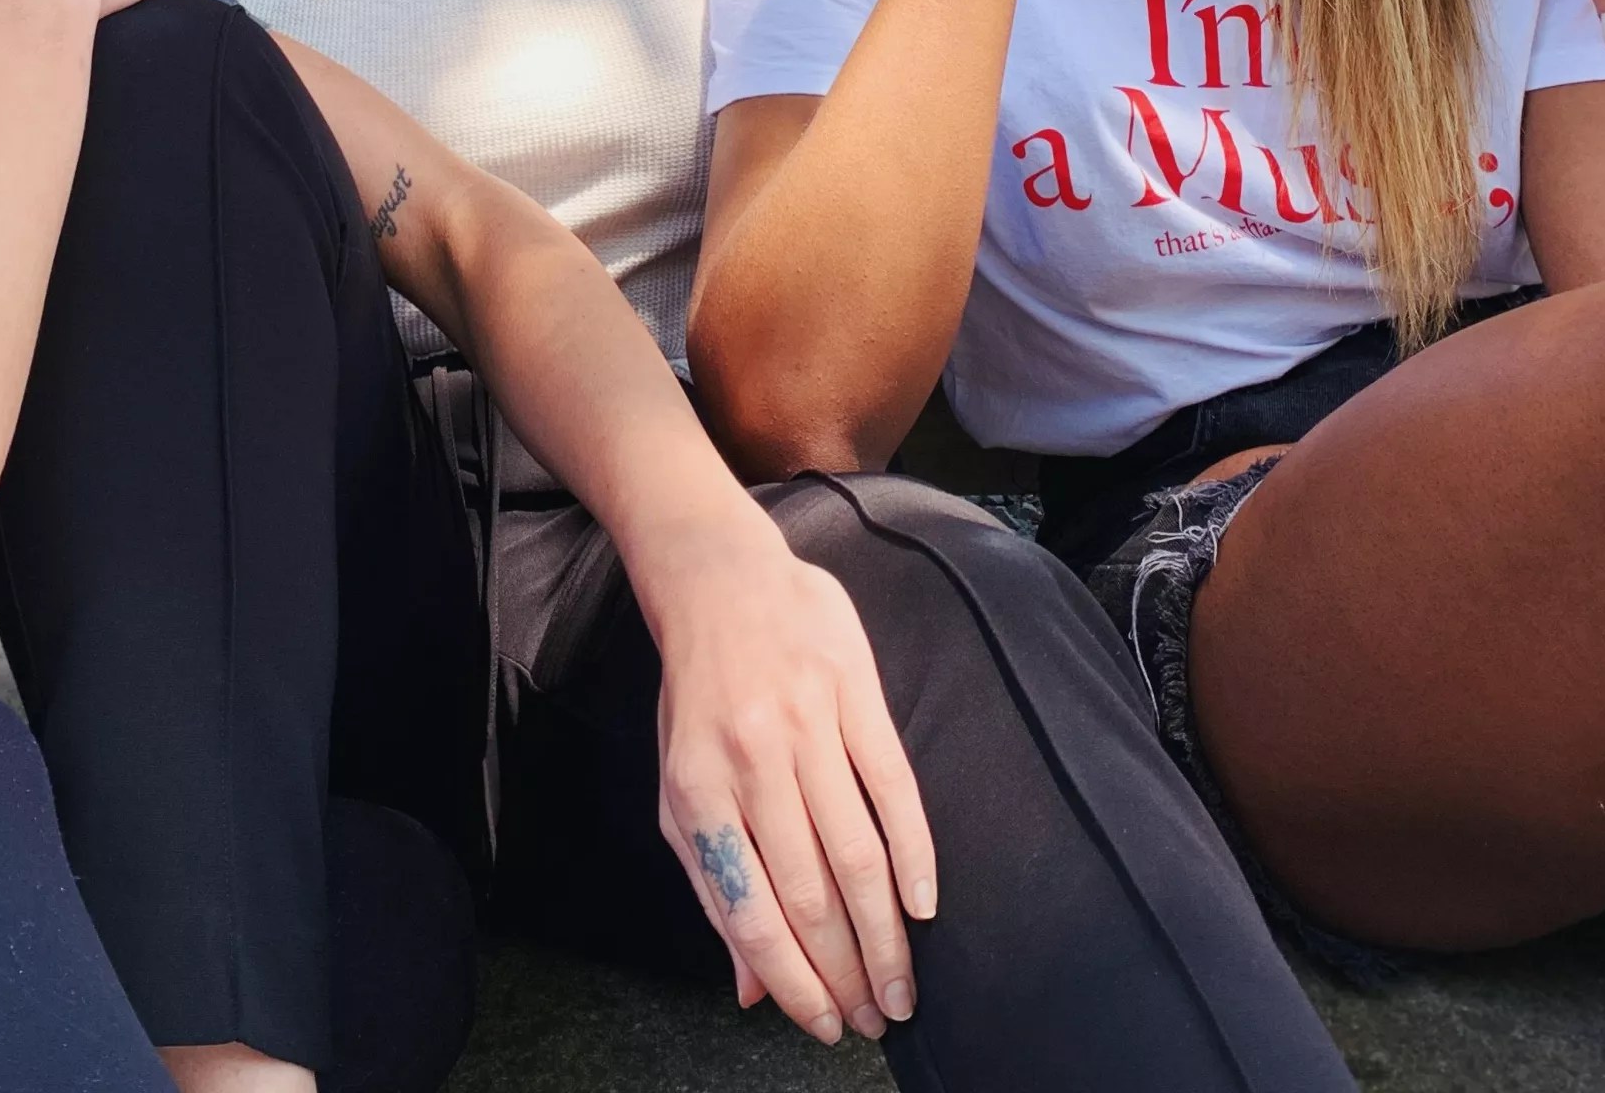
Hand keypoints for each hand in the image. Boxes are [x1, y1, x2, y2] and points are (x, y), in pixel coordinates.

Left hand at [646, 513, 936, 1045]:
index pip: (749, 912)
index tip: (826, 1026)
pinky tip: (924, 906)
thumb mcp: (681, 782)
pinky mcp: (853, 690)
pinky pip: (893, 785)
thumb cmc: (698, 694)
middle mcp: (750, 760)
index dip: (792, 982)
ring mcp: (805, 723)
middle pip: (810, 894)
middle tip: (878, 1019)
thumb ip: (711, 880)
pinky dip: (914, 852)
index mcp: (698, 789)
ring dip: (885, 933)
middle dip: (847, 972)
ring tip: (903, 984)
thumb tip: (747, 985)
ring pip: (856, 852)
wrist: (720, 578)